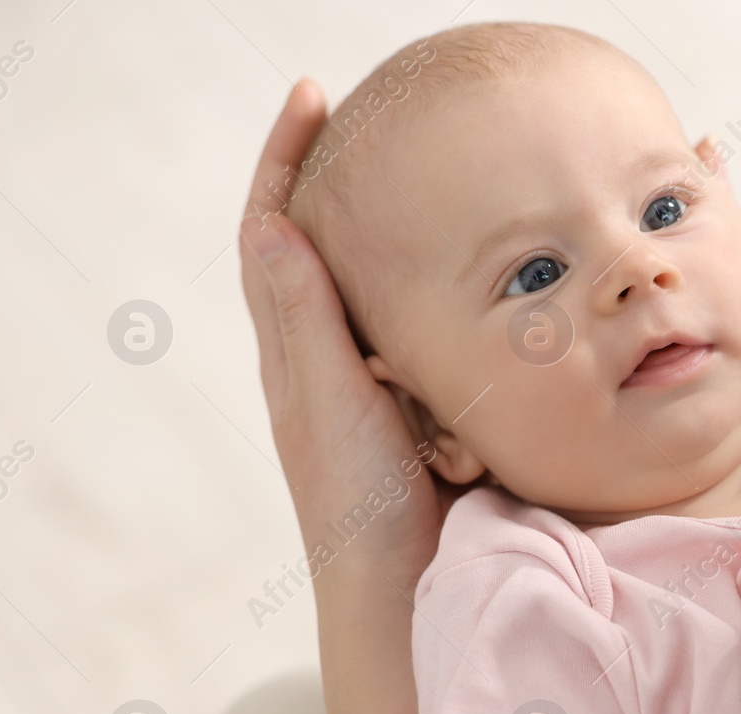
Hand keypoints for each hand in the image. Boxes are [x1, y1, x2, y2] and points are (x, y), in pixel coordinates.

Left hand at [240, 80, 460, 590]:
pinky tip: (472, 273)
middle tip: (373, 118)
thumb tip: (269, 221)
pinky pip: (422, 326)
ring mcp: (375, 383)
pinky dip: (436, 285)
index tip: (314, 98)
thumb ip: (306, 318)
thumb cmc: (361, 506)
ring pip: (370, 285)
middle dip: (335, 176)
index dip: (285, 160)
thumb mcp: (330, 401)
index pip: (274, 233)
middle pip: (316, 245)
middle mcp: (328, 360)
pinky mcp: (423, 406)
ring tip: (424, 175)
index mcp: (294, 352)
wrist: (404, 589)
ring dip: (387, 226)